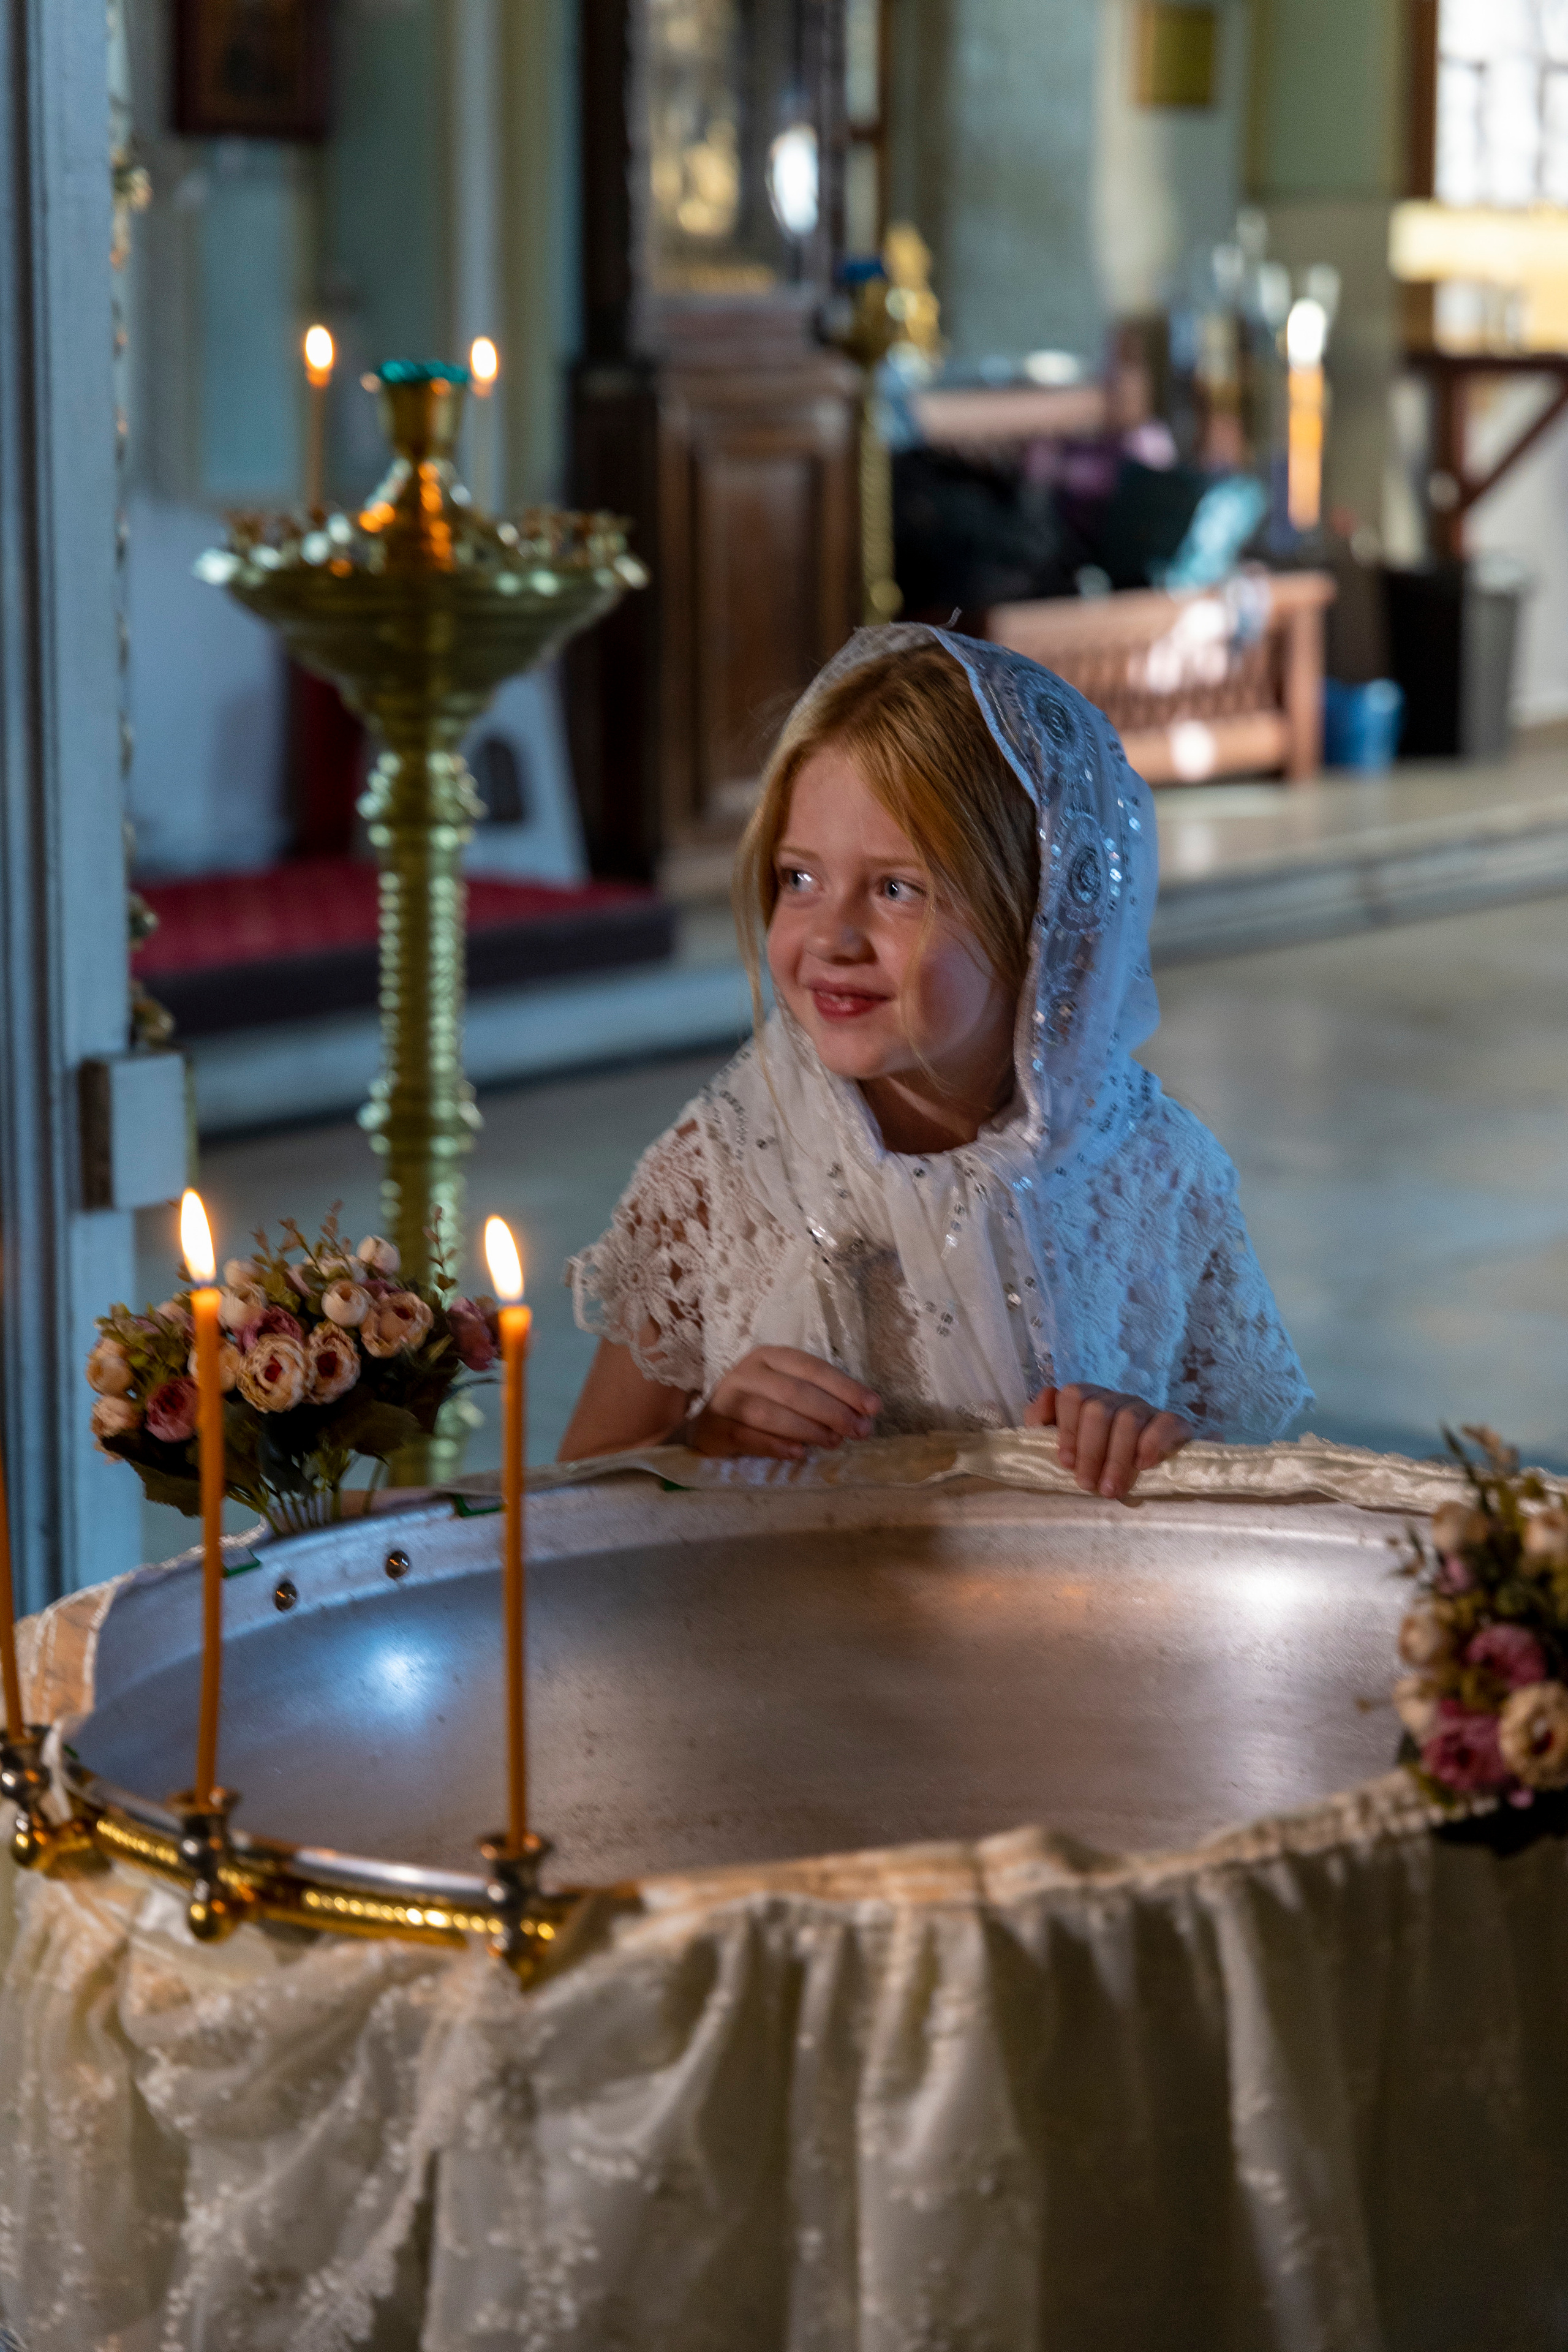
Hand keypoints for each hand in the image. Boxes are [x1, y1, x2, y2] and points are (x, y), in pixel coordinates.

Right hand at [687, 1348, 880, 1462]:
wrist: (708, 1426)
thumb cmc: (759, 1406)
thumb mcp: (786, 1392)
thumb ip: (820, 1398)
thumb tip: (864, 1414)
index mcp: (770, 1357)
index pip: (812, 1368)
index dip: (845, 1387)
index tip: (873, 1407)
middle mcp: (747, 1372)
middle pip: (794, 1390)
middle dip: (832, 1411)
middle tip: (859, 1431)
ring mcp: (728, 1399)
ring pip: (770, 1413)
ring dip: (807, 1428)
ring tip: (833, 1442)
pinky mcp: (715, 1428)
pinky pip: (748, 1437)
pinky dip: (775, 1445)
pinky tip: (798, 1453)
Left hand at [1024, 1383, 1192, 1501]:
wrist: (1142, 1475)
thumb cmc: (1092, 1460)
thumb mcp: (1061, 1443)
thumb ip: (1042, 1421)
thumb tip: (1042, 1404)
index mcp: (1087, 1399)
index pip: (1073, 1397)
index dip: (1067, 1429)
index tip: (1066, 1463)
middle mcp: (1115, 1399)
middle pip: (1099, 1409)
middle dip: (1090, 1451)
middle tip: (1087, 1485)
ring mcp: (1145, 1408)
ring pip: (1129, 1419)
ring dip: (1117, 1459)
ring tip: (1111, 1490)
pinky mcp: (1174, 1423)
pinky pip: (1166, 1422)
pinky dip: (1153, 1443)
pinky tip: (1143, 1465)